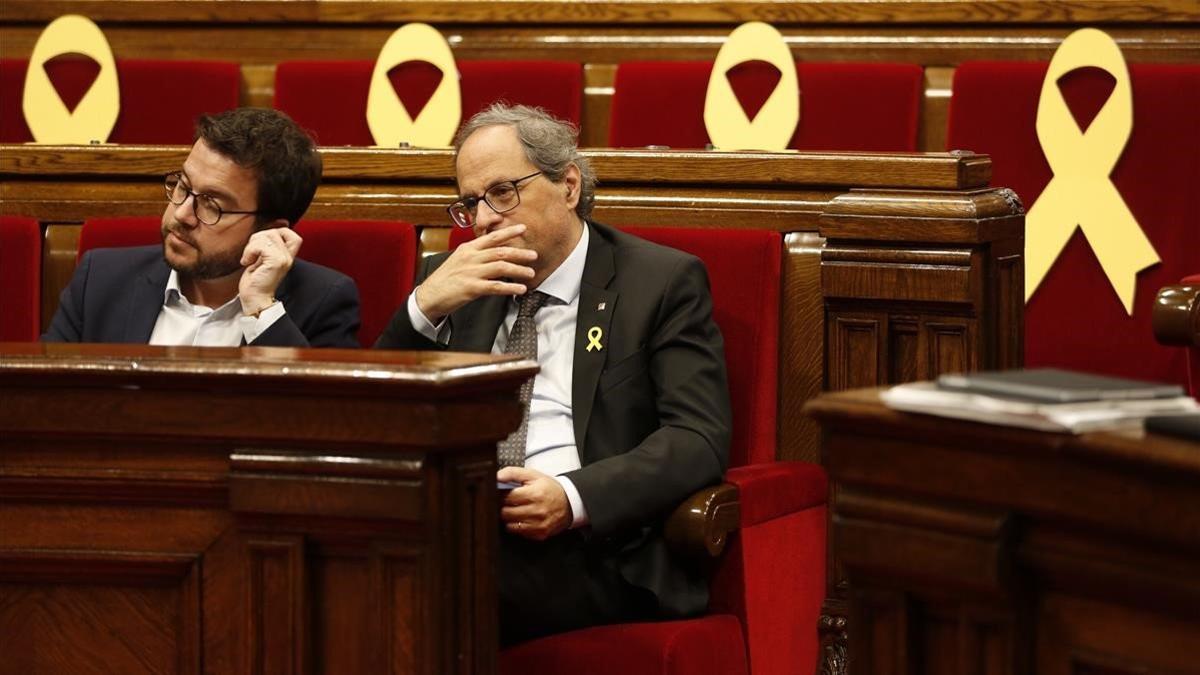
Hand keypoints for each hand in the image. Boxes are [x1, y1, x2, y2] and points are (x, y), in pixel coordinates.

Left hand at [239, 228, 301, 315]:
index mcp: (286, 257)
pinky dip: (250, 251)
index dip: (276, 232)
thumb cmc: (256, 283)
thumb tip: (262, 234)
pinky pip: (261, 245)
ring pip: (267, 236)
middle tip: (251, 253)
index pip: (292, 235)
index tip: (262, 243)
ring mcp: (283, 259)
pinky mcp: (275, 262)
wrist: (255, 300)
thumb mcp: (262, 260)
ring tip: (249, 258)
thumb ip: (266, 248)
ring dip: (252, 245)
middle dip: (258, 238)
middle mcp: (288, 257)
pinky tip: (247, 262)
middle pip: (275, 231)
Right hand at [414, 225, 536, 322]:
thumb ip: (476, 254)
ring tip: (531, 273)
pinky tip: (520, 289)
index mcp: (468, 249)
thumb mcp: (459, 259)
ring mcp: (471, 272)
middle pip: (500, 252)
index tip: (523, 228)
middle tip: (534, 255)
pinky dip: (510, 287)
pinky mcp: (471, 288)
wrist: (429, 295)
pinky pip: (496, 286)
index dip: (509, 232)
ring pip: (501, 267)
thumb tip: (494, 252)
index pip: (492, 237)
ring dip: (519, 270)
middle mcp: (471, 258)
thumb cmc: (445, 279)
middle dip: (520, 253)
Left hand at [498, 466, 570, 540]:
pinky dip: (517, 525)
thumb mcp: (533, 475)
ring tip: (515, 509)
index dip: (501, 494)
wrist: (569, 503)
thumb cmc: (550, 489)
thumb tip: (497, 476)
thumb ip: (513, 473)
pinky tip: (523, 517)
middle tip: (509, 501)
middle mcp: (536, 511)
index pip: (506, 497)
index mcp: (534, 494)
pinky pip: (518, 532)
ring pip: (509, 524)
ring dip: (509, 517)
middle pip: (505, 513)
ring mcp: (538, 525)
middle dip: (503, 506)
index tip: (503, 493)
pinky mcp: (539, 534)